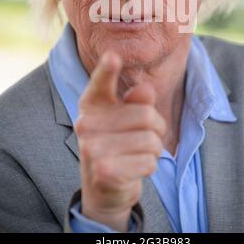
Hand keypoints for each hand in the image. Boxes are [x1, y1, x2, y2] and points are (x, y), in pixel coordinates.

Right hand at [74, 50, 166, 231]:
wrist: (103, 187)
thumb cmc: (119, 143)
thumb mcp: (127, 118)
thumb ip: (137, 101)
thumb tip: (146, 89)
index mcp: (92, 104)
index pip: (101, 82)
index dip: (107, 69)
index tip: (113, 56)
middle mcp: (87, 124)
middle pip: (147, 115)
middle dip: (157, 129)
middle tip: (147, 137)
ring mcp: (92, 148)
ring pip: (151, 141)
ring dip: (154, 150)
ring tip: (139, 154)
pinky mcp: (104, 172)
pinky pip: (149, 162)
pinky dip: (149, 167)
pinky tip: (135, 169)